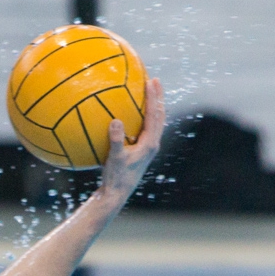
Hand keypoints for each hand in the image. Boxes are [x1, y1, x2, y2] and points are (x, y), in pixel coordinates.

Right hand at [100, 77, 164, 198]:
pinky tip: (129, 114)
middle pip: (159, 115)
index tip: (151, 80)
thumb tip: (116, 120)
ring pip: (154, 122)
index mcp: (150, 143)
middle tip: (154, 80)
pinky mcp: (140, 151)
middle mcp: (152, 144)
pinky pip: (143, 129)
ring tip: (147, 93)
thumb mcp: (115, 158)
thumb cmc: (116, 178)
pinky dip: (141, 117)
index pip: (154, 115)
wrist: (117, 195)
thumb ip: (116, 139)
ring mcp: (147, 148)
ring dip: (152, 106)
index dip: (153, 97)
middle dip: (157, 97)